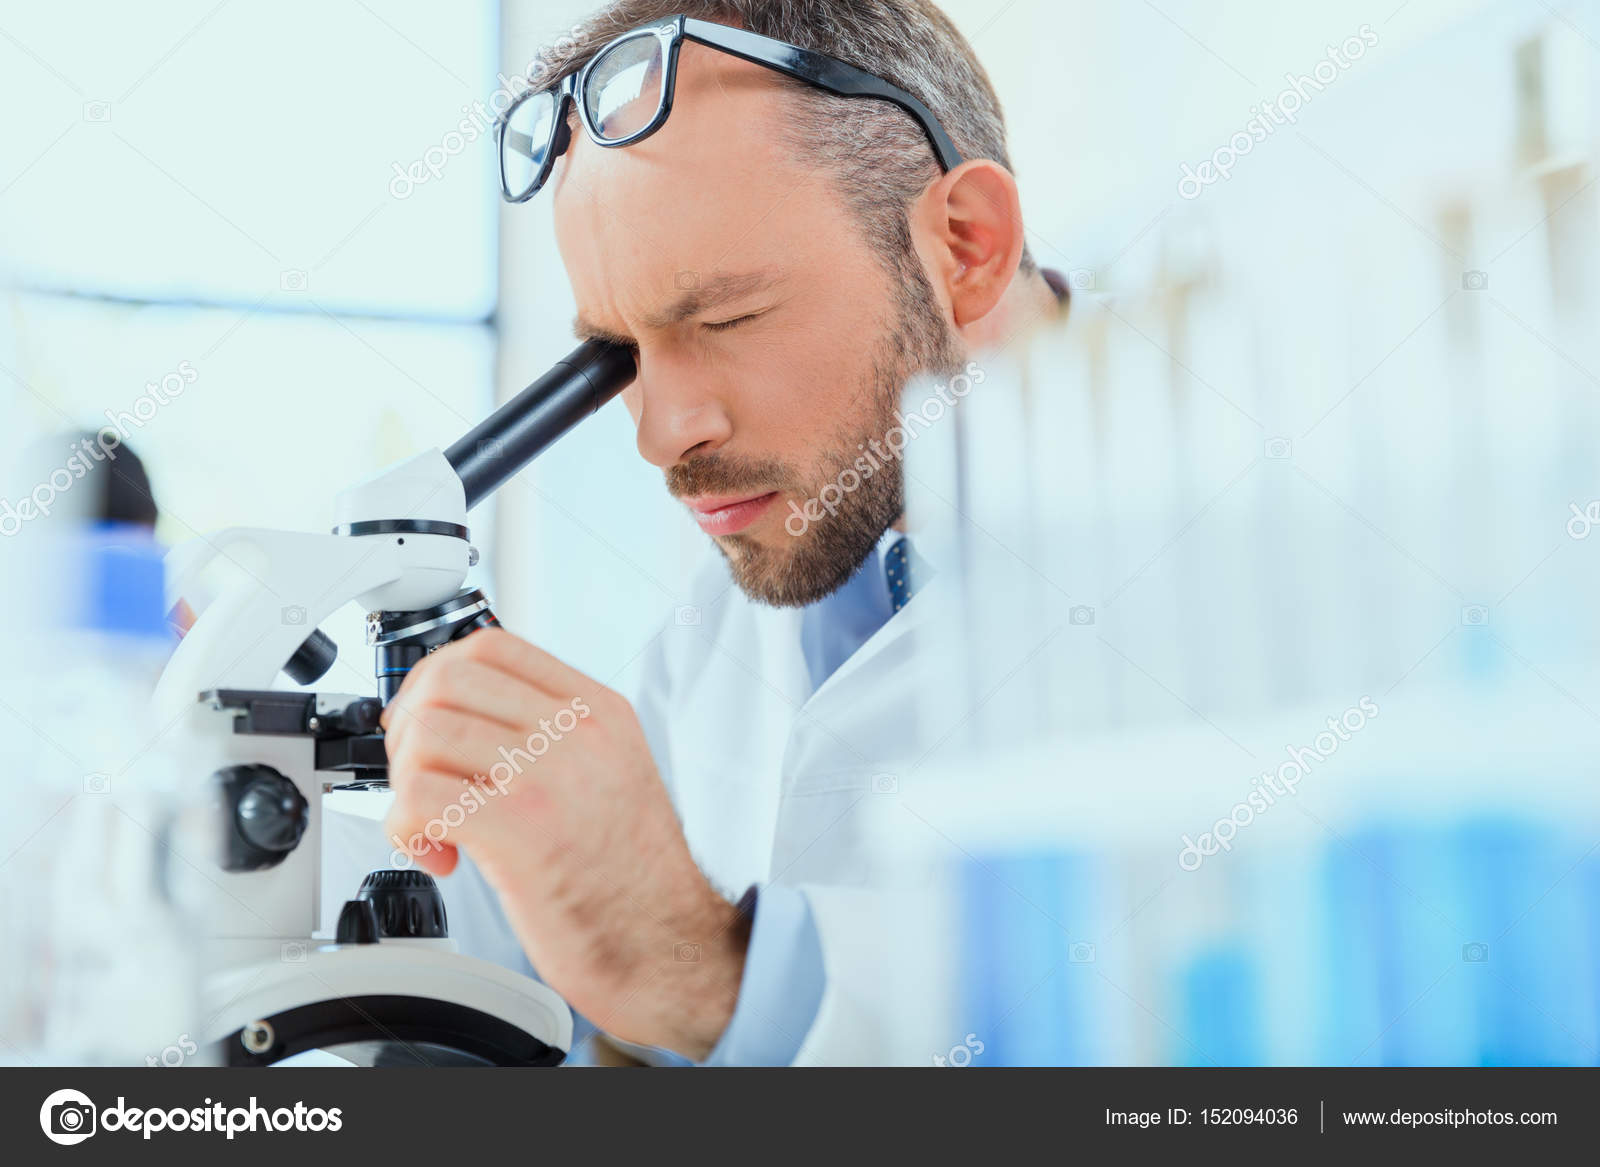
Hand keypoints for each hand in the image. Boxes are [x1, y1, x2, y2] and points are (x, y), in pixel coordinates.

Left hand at [379, 627, 748, 1058]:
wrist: (666, 946)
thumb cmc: (634, 877)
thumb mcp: (613, 772)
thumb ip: (555, 734)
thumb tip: (470, 717)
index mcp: (600, 711)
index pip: (492, 646)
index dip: (436, 678)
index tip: (425, 718)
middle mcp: (578, 733)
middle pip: (448, 679)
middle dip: (409, 729)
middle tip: (421, 776)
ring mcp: (549, 776)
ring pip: (426, 734)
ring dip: (406, 783)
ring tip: (434, 824)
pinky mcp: (519, 831)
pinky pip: (419, 796)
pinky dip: (406, 829)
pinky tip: (439, 855)